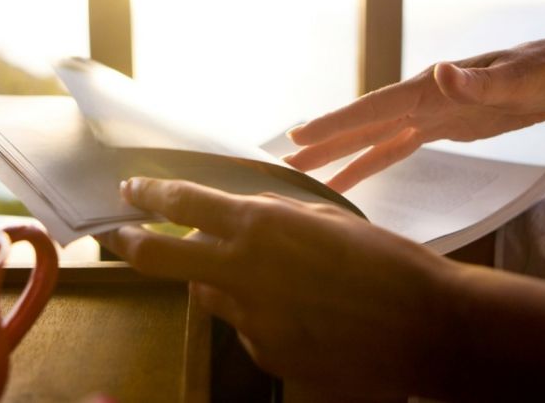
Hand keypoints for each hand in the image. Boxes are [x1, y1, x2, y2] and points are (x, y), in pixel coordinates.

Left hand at [100, 177, 457, 398]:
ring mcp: (252, 318)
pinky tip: (303, 315)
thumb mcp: (324, 220)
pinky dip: (260, 317)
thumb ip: (269, 219)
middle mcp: (245, 272)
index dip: (151, 194)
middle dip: (132, 244)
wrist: (425, 325)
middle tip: (119, 236)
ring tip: (277, 282)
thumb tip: (231, 220)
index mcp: (262, 226)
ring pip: (211, 295)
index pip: (185, 203)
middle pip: (163, 258)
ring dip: (222, 283)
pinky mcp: (268, 354)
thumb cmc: (384, 261)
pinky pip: (248, 328)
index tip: (130, 191)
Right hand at [284, 28, 544, 191]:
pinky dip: (369, 164)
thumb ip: (481, 78)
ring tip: (303, 174)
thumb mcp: (522, 76)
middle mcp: (421, 100)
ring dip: (337, 157)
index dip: (336, 123)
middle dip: (322, 144)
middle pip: (361, 127)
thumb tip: (441, 72)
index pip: (374, 108)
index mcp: (430, 88)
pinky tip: (349, 180)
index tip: (299, 136)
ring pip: (372, 140)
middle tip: (282, 163)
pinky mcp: (440, 129)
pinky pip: (394, 150)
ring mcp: (427, 115)